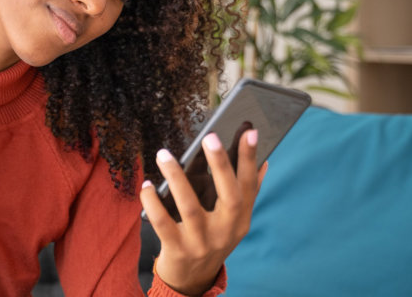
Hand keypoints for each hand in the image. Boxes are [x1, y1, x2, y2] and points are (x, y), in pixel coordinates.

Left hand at [140, 130, 267, 294]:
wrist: (193, 279)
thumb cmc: (213, 239)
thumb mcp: (234, 222)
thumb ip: (247, 194)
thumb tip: (264, 163)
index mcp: (240, 220)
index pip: (249, 186)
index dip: (250, 160)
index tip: (249, 132)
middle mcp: (225, 231)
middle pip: (228, 196)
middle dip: (221, 165)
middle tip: (210, 137)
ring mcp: (201, 242)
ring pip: (190, 207)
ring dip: (176, 178)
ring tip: (164, 154)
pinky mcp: (177, 249)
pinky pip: (162, 223)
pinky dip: (153, 203)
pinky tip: (147, 185)